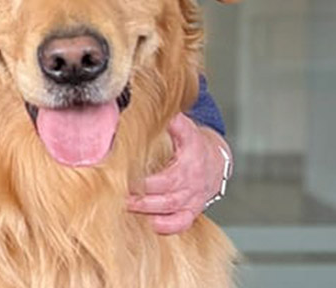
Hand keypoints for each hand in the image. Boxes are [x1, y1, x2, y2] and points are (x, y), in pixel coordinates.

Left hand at [127, 113, 230, 234]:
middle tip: (119, 196)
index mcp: (187, 165)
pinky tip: (150, 224)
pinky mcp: (192, 210)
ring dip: (148, 211)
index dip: (145, 182)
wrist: (216, 159)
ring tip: (126, 207)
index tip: (125, 179)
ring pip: (170, 209)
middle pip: (165, 196)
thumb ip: (174, 122)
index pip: (165, 178)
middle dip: (141, 198)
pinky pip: (182, 222)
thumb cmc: (195, 144)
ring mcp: (193, 199)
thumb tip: (159, 109)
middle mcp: (191, 185)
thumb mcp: (186, 129)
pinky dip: (167, 226)